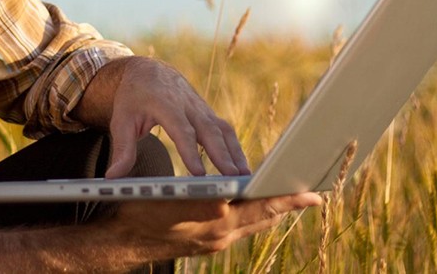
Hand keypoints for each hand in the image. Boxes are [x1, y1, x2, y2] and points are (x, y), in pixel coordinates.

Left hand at [75, 56, 249, 177]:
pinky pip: (226, 131)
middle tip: (232, 179)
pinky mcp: (208, 114)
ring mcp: (201, 108)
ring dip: (235, 153)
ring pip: (223, 130)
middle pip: (209, 131)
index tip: (199, 173)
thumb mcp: (121, 120)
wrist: (148, 71)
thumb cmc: (133, 98)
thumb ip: (121, 149)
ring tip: (244, 178)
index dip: (191, 152)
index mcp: (166, 103)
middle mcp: (188, 105)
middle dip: (222, 155)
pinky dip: (235, 148)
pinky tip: (241, 168)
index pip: (181, 130)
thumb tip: (112, 177)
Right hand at [108, 193, 321, 257]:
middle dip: (288, 204)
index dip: (288, 200)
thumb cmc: (139, 209)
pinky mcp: (211, 243)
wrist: (121, 241)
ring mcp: (216, 242)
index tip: (312, 195)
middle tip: (315, 193)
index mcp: (215, 220)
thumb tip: (230, 195)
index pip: (261, 208)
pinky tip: (262, 205)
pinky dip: (256, 215)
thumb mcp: (168, 195)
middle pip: (265, 217)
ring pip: (255, 224)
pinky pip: (243, 228)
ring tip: (294, 197)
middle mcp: (221, 235)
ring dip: (274, 210)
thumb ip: (202, 196)